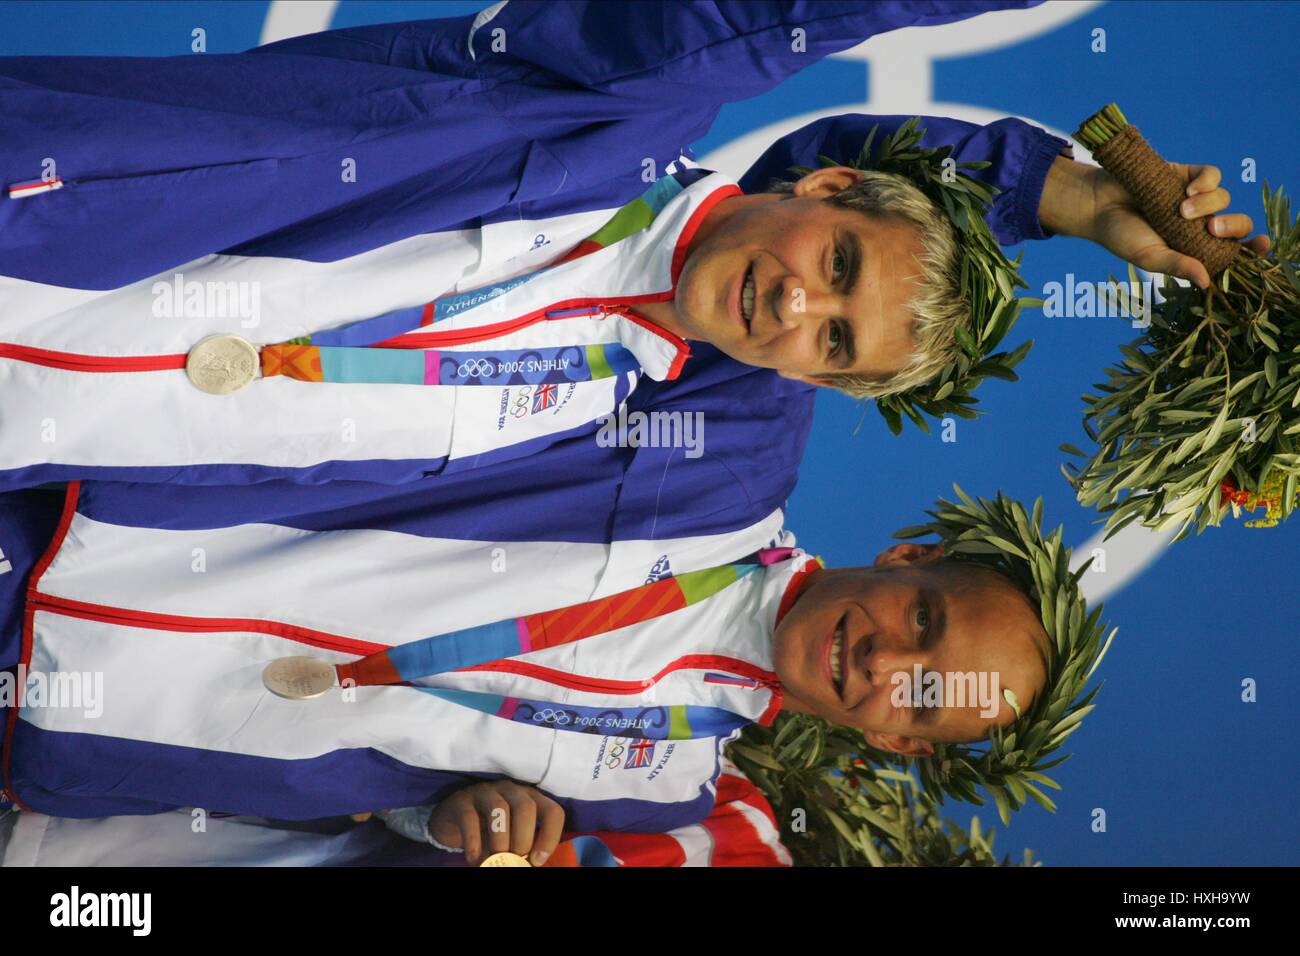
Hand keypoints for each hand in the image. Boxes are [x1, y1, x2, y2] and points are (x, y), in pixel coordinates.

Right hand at [429, 780, 564, 865]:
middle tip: (516, 859)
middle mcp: (510, 790)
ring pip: (499, 809)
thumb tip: (529, 865)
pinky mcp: (461, 801)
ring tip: (496, 859)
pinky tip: (474, 859)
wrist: (453, 821)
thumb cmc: (490, 831)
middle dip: (524, 839)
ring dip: (500, 840)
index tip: (537, 860)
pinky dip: (473, 841)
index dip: (550, 837)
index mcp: (529, 798)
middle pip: (526, 807)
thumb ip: (522, 847)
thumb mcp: (511, 837)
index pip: (553, 811)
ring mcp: (485, 792)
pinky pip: (469, 817)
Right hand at [1040, 156, 1270, 287]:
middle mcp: (1201, 224)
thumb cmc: (1121, 236)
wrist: (1099, 204)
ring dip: (1208, 204)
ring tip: (1180, 209)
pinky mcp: (1189, 175)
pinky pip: (1213, 175)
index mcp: (1196, 248)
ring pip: (1224, 198)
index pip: (1235, 250)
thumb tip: (1207, 283)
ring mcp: (1197, 199)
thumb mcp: (1150, 257)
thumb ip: (1178, 266)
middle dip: (1232, 226)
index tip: (1261, 245)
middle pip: (1238, 223)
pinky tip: (1188, 189)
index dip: (1253, 248)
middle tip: (1211, 229)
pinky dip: (1206, 182)